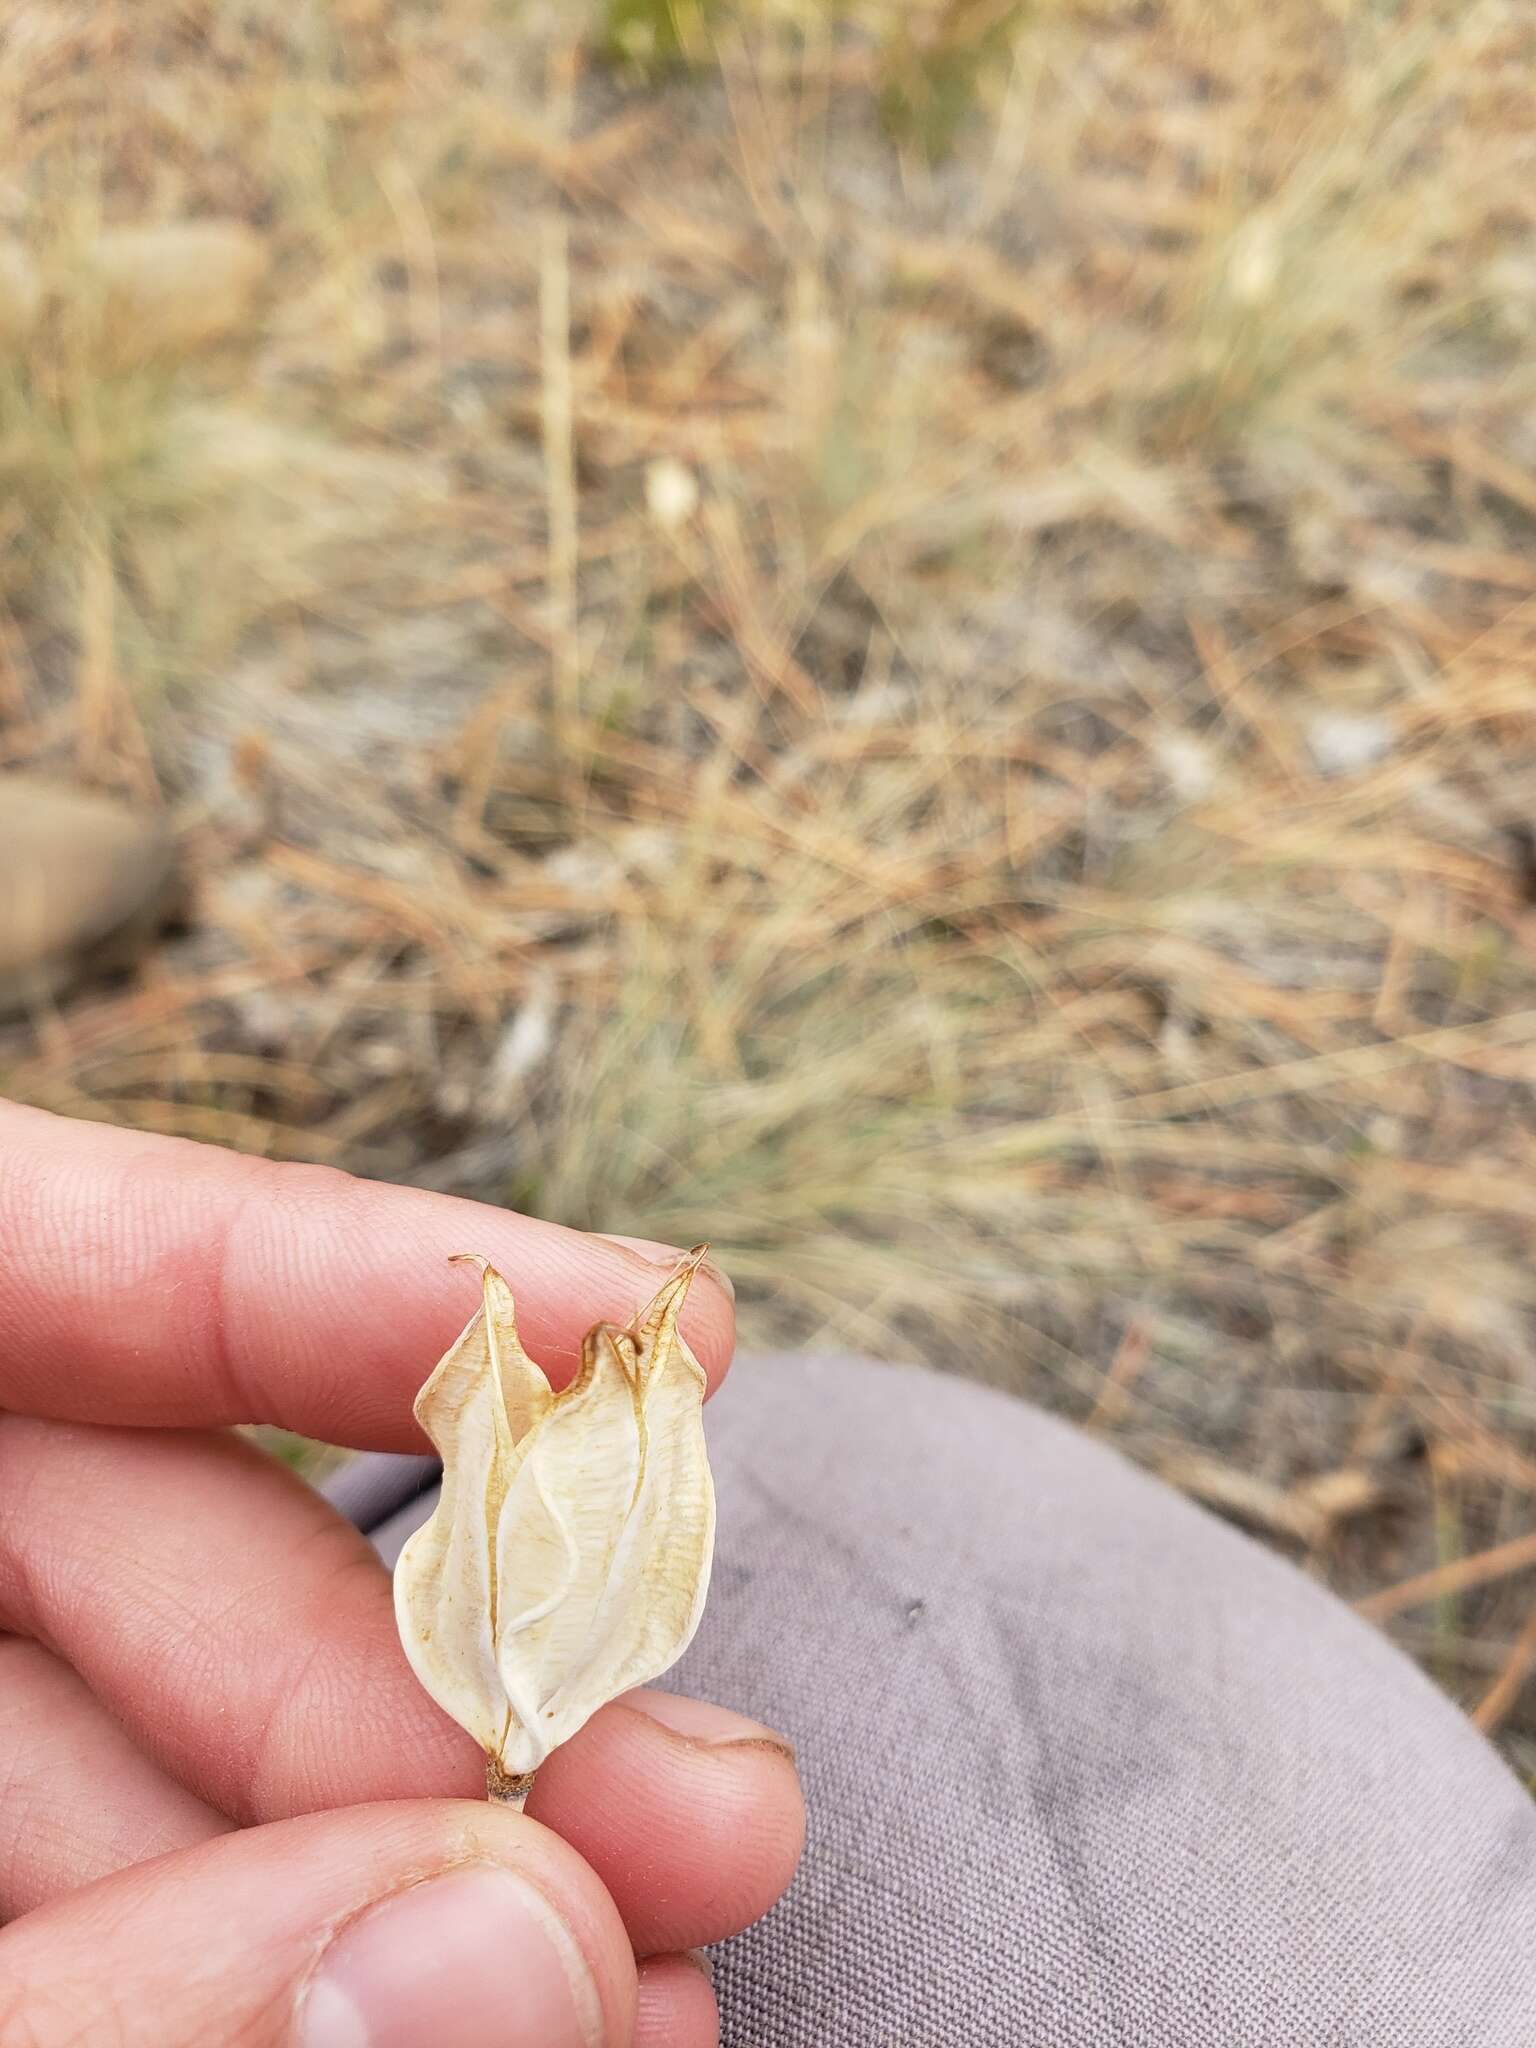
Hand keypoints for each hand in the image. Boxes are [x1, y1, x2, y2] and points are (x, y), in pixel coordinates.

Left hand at [0, 1103, 802, 2045]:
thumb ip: (105, 2006)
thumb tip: (517, 1940)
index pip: (40, 1254)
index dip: (323, 1263)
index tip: (624, 1319)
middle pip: (164, 1534)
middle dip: (453, 1653)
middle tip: (695, 1798)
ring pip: (195, 1744)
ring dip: (443, 1852)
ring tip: (645, 1967)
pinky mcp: (9, 1940)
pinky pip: (175, 1902)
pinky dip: (356, 1967)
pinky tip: (532, 2016)